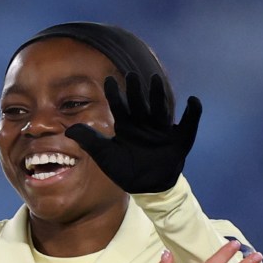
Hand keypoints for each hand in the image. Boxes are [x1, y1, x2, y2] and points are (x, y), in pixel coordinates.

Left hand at [65, 73, 201, 194]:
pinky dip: (193, 114)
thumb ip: (89, 141)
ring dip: (158, 95)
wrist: (147, 187)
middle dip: (136, 90)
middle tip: (131, 75)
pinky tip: (194, 100)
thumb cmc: (125, 169)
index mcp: (127, 126)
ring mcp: (161, 130)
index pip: (119, 106)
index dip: (114, 95)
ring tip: (155, 79)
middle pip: (139, 104)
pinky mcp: (179, 139)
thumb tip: (67, 130)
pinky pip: (188, 124)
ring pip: (160, 109)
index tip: (108, 80)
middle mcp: (144, 124)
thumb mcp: (104, 155)